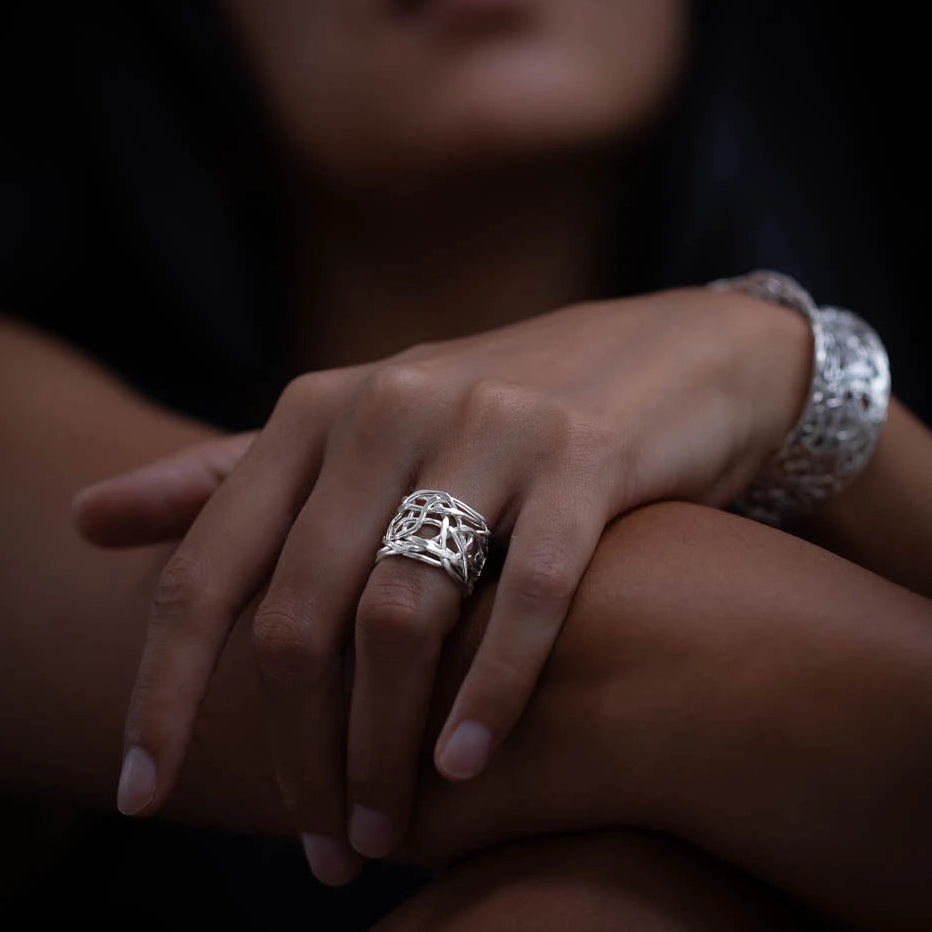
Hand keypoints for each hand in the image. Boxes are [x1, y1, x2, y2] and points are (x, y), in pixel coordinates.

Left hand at [75, 287, 809, 883]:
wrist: (666, 356)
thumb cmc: (495, 410)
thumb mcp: (352, 429)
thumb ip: (228, 476)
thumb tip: (88, 519)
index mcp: (318, 408)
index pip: (207, 566)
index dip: (162, 688)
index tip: (145, 791)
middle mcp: (391, 409)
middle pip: (302, 613)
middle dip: (295, 750)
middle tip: (319, 845)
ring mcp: (493, 428)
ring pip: (404, 614)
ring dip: (382, 743)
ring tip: (383, 825)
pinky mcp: (588, 455)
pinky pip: (529, 593)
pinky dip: (493, 690)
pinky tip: (470, 765)